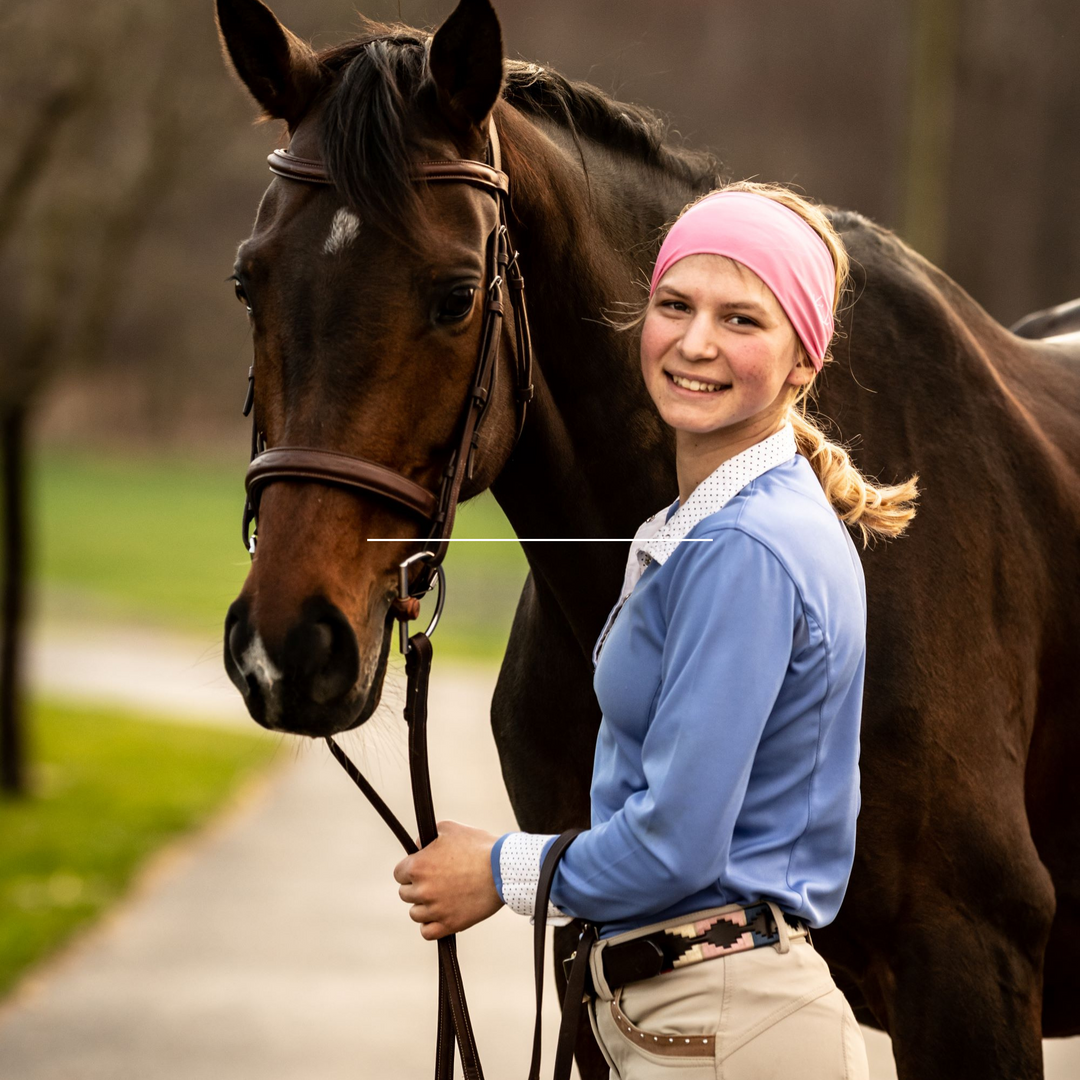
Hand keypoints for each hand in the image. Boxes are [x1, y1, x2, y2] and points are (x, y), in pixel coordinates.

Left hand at [393, 820, 503, 939]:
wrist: (503, 869)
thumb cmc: (478, 846)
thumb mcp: (449, 829)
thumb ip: (426, 838)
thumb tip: (417, 848)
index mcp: (419, 866)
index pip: (398, 873)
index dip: (409, 869)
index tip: (421, 868)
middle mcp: (423, 889)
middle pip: (405, 894)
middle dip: (417, 886)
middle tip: (435, 881)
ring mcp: (436, 909)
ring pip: (415, 913)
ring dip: (424, 906)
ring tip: (440, 897)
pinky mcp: (450, 924)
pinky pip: (427, 932)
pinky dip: (430, 925)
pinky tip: (440, 914)